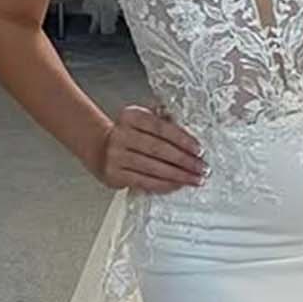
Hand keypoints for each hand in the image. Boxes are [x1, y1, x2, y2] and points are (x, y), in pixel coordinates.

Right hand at [89, 99, 207, 192]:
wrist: (101, 149)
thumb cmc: (129, 135)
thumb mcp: (143, 120)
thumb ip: (163, 121)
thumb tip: (186, 127)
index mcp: (130, 116)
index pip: (160, 127)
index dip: (182, 139)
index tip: (199, 149)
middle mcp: (120, 134)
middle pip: (159, 149)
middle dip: (184, 161)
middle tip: (202, 168)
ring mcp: (116, 156)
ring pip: (153, 168)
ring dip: (178, 176)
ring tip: (194, 179)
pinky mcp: (115, 175)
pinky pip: (145, 182)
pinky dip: (165, 185)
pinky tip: (178, 185)